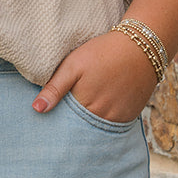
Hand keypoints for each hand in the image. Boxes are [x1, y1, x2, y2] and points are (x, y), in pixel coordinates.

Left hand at [32, 30, 159, 123]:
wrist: (140, 48)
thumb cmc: (103, 53)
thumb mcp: (74, 65)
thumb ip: (55, 87)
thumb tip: (37, 109)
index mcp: (83, 104)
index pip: (65, 122)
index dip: (58, 120)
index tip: (51, 119)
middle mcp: (101, 116)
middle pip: (81, 128)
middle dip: (72, 126)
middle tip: (67, 119)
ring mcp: (117, 118)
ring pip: (97, 129)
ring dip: (89, 125)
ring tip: (83, 114)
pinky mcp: (130, 116)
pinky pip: (113, 126)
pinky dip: (105, 122)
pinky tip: (101, 112)